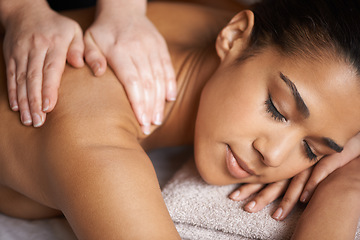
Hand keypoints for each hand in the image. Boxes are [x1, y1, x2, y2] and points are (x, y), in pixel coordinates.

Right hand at [2, 2, 83, 126]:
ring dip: (24, 101)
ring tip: (28, 119)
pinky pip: (11, 76)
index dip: (48, 89)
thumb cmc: (57, 26)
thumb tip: (78, 64)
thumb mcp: (74, 31)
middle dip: (35, 101)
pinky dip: (13, 93)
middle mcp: (35, 49)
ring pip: (21, 80)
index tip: (48, 107)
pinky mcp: (11, 57)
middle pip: (34, 78)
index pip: (51, 69)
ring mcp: (20, 53)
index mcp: (54, 43)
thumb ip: (80, 48)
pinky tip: (16, 107)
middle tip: (38, 121)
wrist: (26, 11)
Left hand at [84, 10, 175, 133]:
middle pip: (148, 83)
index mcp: (120, 50)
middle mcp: (139, 49)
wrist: (123, 9)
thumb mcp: (89, 39)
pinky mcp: (161, 47)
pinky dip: (170, 84)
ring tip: (158, 119)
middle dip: (149, 108)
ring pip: (159, 78)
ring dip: (160, 101)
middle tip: (149, 127)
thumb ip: (91, 56)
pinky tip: (170, 99)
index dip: (138, 103)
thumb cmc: (103, 30)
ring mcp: (152, 48)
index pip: (132, 81)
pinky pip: (168, 68)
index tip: (140, 121)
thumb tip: (97, 73)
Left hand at [229, 132, 359, 219]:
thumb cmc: (309, 145)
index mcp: (281, 164)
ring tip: (276, 216)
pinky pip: (319, 174)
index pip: (262, 177)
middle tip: (247, 207)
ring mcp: (307, 163)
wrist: (335, 134)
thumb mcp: (291, 155)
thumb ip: (278, 166)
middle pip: (274, 183)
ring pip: (295, 184)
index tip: (234, 195)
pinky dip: (311, 185)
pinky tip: (304, 200)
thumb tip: (256, 177)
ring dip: (286, 201)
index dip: (249, 187)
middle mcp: (291, 165)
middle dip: (260, 196)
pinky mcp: (324, 160)